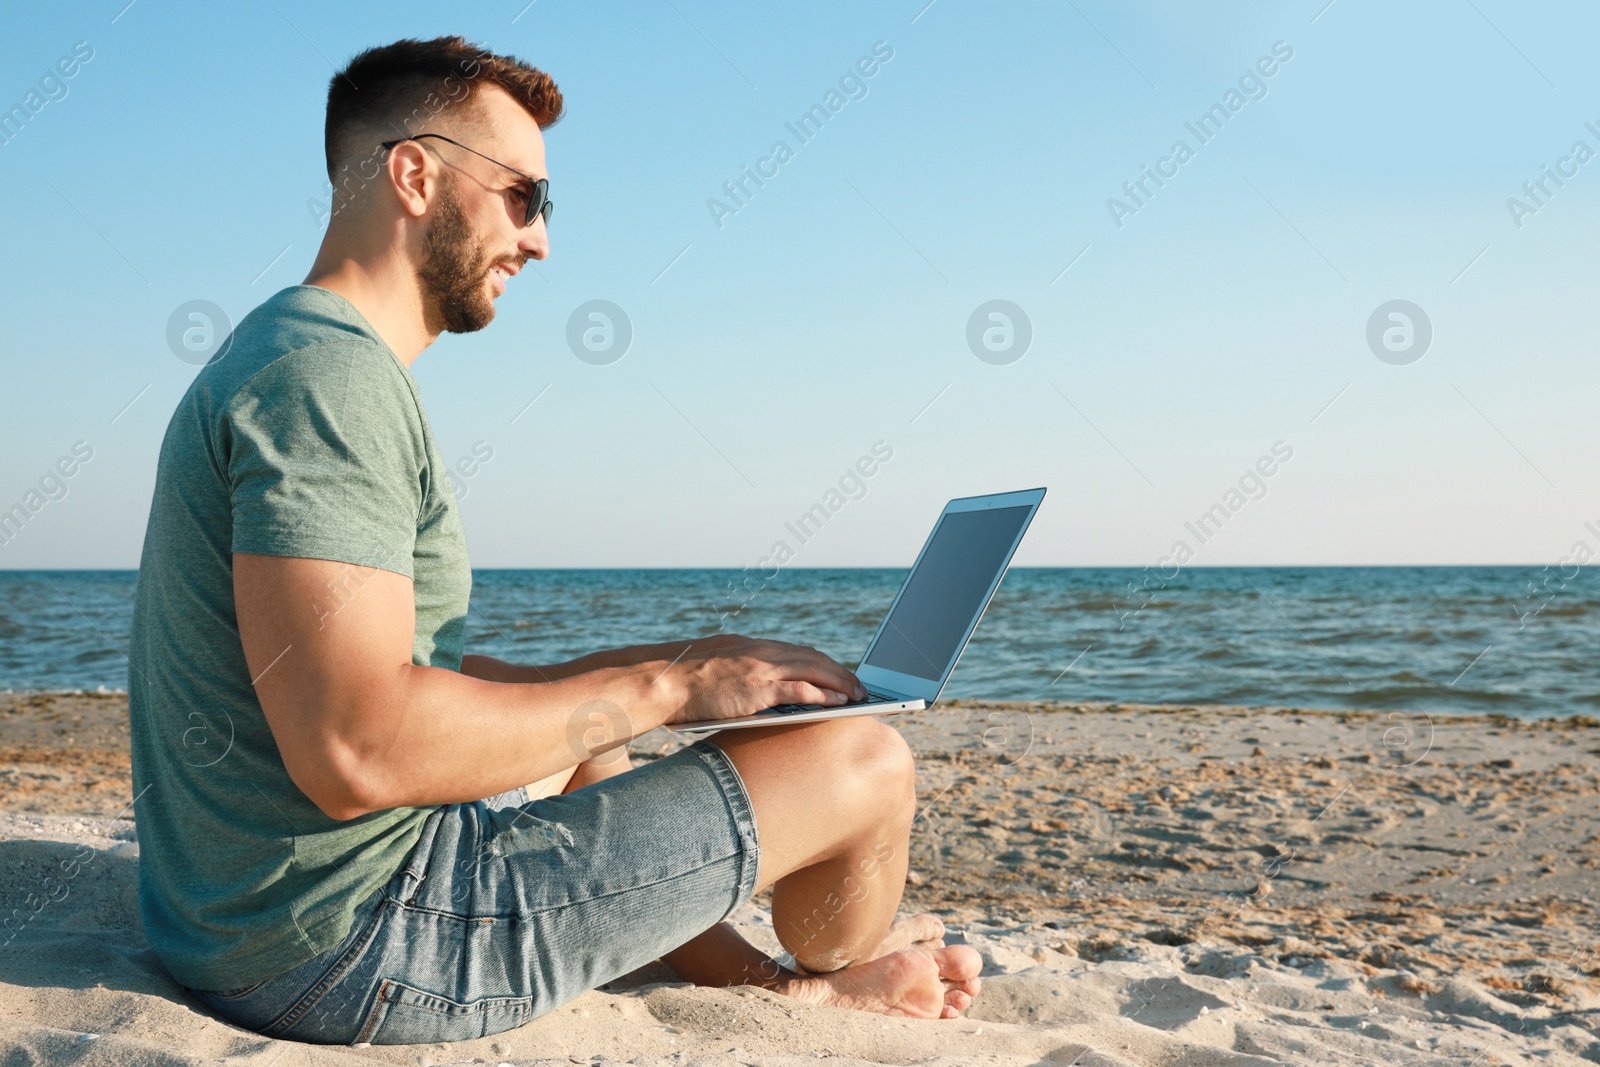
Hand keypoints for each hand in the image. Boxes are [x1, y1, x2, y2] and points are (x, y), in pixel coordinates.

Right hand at [653, 635, 867, 724]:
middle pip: (813, 658)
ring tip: (859, 696)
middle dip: (840, 672)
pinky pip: (802, 689)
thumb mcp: (716, 668)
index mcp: (751, 647)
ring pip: (814, 670)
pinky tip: (840, 703)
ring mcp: (761, 668)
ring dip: (841, 683)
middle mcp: (760, 651)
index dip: (822, 663)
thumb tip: (756, 691)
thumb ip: (739, 673)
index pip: (797, 652)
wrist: (661, 681)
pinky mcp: (758, 687)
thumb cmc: (681, 683)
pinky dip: (825, 695)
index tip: (838, 673)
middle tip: (859, 686)